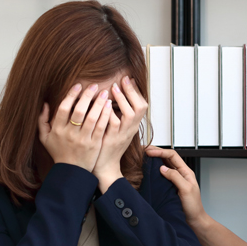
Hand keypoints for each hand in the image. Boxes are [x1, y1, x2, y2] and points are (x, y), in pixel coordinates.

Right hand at [38, 83, 111, 171]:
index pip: (63, 108)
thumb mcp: (44, 138)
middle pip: (79, 111)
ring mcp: (83, 140)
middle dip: (87, 96)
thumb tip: (45, 103)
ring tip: (105, 94)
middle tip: (95, 86)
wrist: (72, 171)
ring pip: (92, 118)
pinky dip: (105, 116)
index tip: (78, 85)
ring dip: (99, 104)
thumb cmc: (58, 152)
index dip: (71, 95)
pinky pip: (101, 128)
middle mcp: (69, 134)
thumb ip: (42, 120)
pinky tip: (109, 107)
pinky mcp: (94, 145)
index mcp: (57, 130)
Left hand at [93, 76, 147, 192]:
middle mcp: (130, 129)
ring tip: (113, 88)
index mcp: (133, 126)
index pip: (142, 106)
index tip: (129, 79)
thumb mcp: (118, 130)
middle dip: (132, 91)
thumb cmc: (108, 146)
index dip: (137, 91)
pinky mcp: (112, 139)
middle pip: (140, 108)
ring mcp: (122, 134)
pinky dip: (110, 112)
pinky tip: (104, 104)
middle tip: (123, 79)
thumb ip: (118, 115)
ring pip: (129, 114)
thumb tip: (115, 98)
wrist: (105, 166)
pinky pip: (114, 123)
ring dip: (122, 99)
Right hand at [144, 146, 208, 229]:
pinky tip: (148, 171)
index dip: (160, 152)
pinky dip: (154, 170)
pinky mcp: (170, 186)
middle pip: (167, 158)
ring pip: (164, 165)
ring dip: (155, 160)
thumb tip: (162, 168)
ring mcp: (175, 180)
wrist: (194, 220)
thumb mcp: (186, 190)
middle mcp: (180, 174)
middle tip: (144, 150)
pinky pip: (162, 175)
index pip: (172, 156)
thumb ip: (175, 177)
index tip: (149, 152)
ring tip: (144, 157)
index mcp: (186, 172)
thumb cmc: (193, 206)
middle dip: (156, 152)